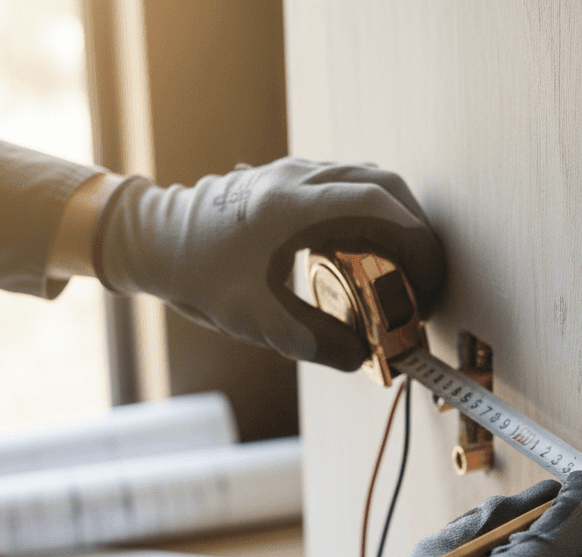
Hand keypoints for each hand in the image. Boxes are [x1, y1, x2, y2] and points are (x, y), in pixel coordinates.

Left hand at [95, 159, 445, 369]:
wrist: (152, 241)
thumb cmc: (196, 276)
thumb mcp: (257, 320)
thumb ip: (316, 342)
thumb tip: (364, 356)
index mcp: (293, 207)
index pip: (378, 206)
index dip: (417, 243)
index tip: (429, 282)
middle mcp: (299, 179)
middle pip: (384, 186)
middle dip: (416, 232)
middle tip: (424, 279)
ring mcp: (294, 174)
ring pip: (368, 181)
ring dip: (395, 222)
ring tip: (402, 268)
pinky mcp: (289, 181)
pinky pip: (346, 187)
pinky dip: (371, 217)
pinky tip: (367, 254)